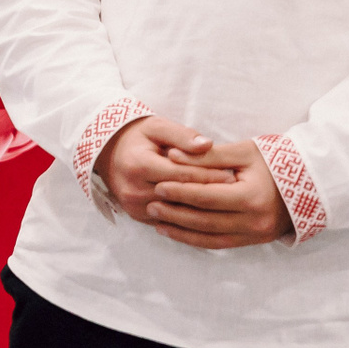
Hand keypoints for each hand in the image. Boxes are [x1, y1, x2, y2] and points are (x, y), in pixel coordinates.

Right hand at [94, 116, 233, 222]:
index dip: (209, 175)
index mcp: (138, 165)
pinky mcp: (137, 216)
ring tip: (228, 203)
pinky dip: (190, 217)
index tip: (234, 175)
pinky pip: (169, 220)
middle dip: (210, 193)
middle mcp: (133, 189)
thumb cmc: (139, 137)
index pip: (181, 174)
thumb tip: (208, 144)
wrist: (110, 153)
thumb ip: (182, 135)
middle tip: (238, 192)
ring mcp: (134, 206)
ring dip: (203, 209)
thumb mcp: (157, 127)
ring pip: (177, 212)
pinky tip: (210, 212)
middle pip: (181, 196)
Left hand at [146, 139, 293, 248]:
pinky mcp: (255, 241)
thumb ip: (207, 156)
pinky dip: (196, 240)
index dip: (181, 192)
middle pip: (206, 220)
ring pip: (210, 237)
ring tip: (157, 221)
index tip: (158, 186)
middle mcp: (254, 220)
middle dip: (175, 214)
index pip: (207, 197)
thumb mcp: (242, 152)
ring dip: (182, 231)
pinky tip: (177, 233)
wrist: (308, 183)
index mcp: (251, 196)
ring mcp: (256, 234)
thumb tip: (171, 155)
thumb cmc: (273, 161)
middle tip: (150, 206)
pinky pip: (220, 244)